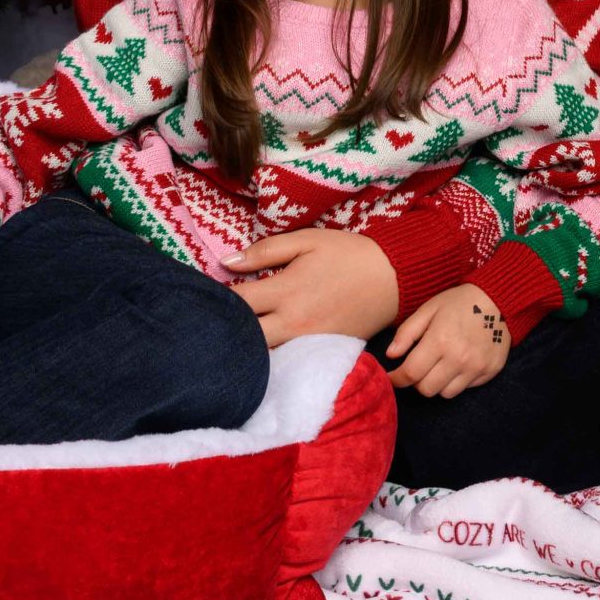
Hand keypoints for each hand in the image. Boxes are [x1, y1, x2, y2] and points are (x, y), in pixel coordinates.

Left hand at [224, 230, 400, 348]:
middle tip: (216, 319)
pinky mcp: (319, 352)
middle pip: (243, 337)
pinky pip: (284, 359)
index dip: (216, 299)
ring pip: (261, 353)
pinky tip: (262, 345)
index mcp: (286, 291)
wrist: (392, 279)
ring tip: (235, 331)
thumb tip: (226, 262)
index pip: (237, 302)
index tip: (207, 293)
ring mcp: (306, 341)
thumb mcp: (307, 241)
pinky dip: (269, 353)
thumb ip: (265, 251)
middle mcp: (292, 322)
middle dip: (226, 328)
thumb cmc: (348, 255)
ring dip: (245, 343)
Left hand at [384, 283, 509, 397]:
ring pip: (446, 394)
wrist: (499, 300)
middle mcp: (459, 358)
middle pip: (426, 390)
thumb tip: (390, 355)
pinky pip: (465, 388)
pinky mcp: (490, 372)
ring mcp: (477, 367)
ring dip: (437, 384)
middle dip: (417, 381)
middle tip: (418, 368)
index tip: (393, 376)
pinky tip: (458, 364)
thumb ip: (407, 333)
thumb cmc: (459, 302)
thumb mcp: (429, 309)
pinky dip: (457, 381)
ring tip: (439, 366)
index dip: (397, 378)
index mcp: (440, 340)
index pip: (410, 374)